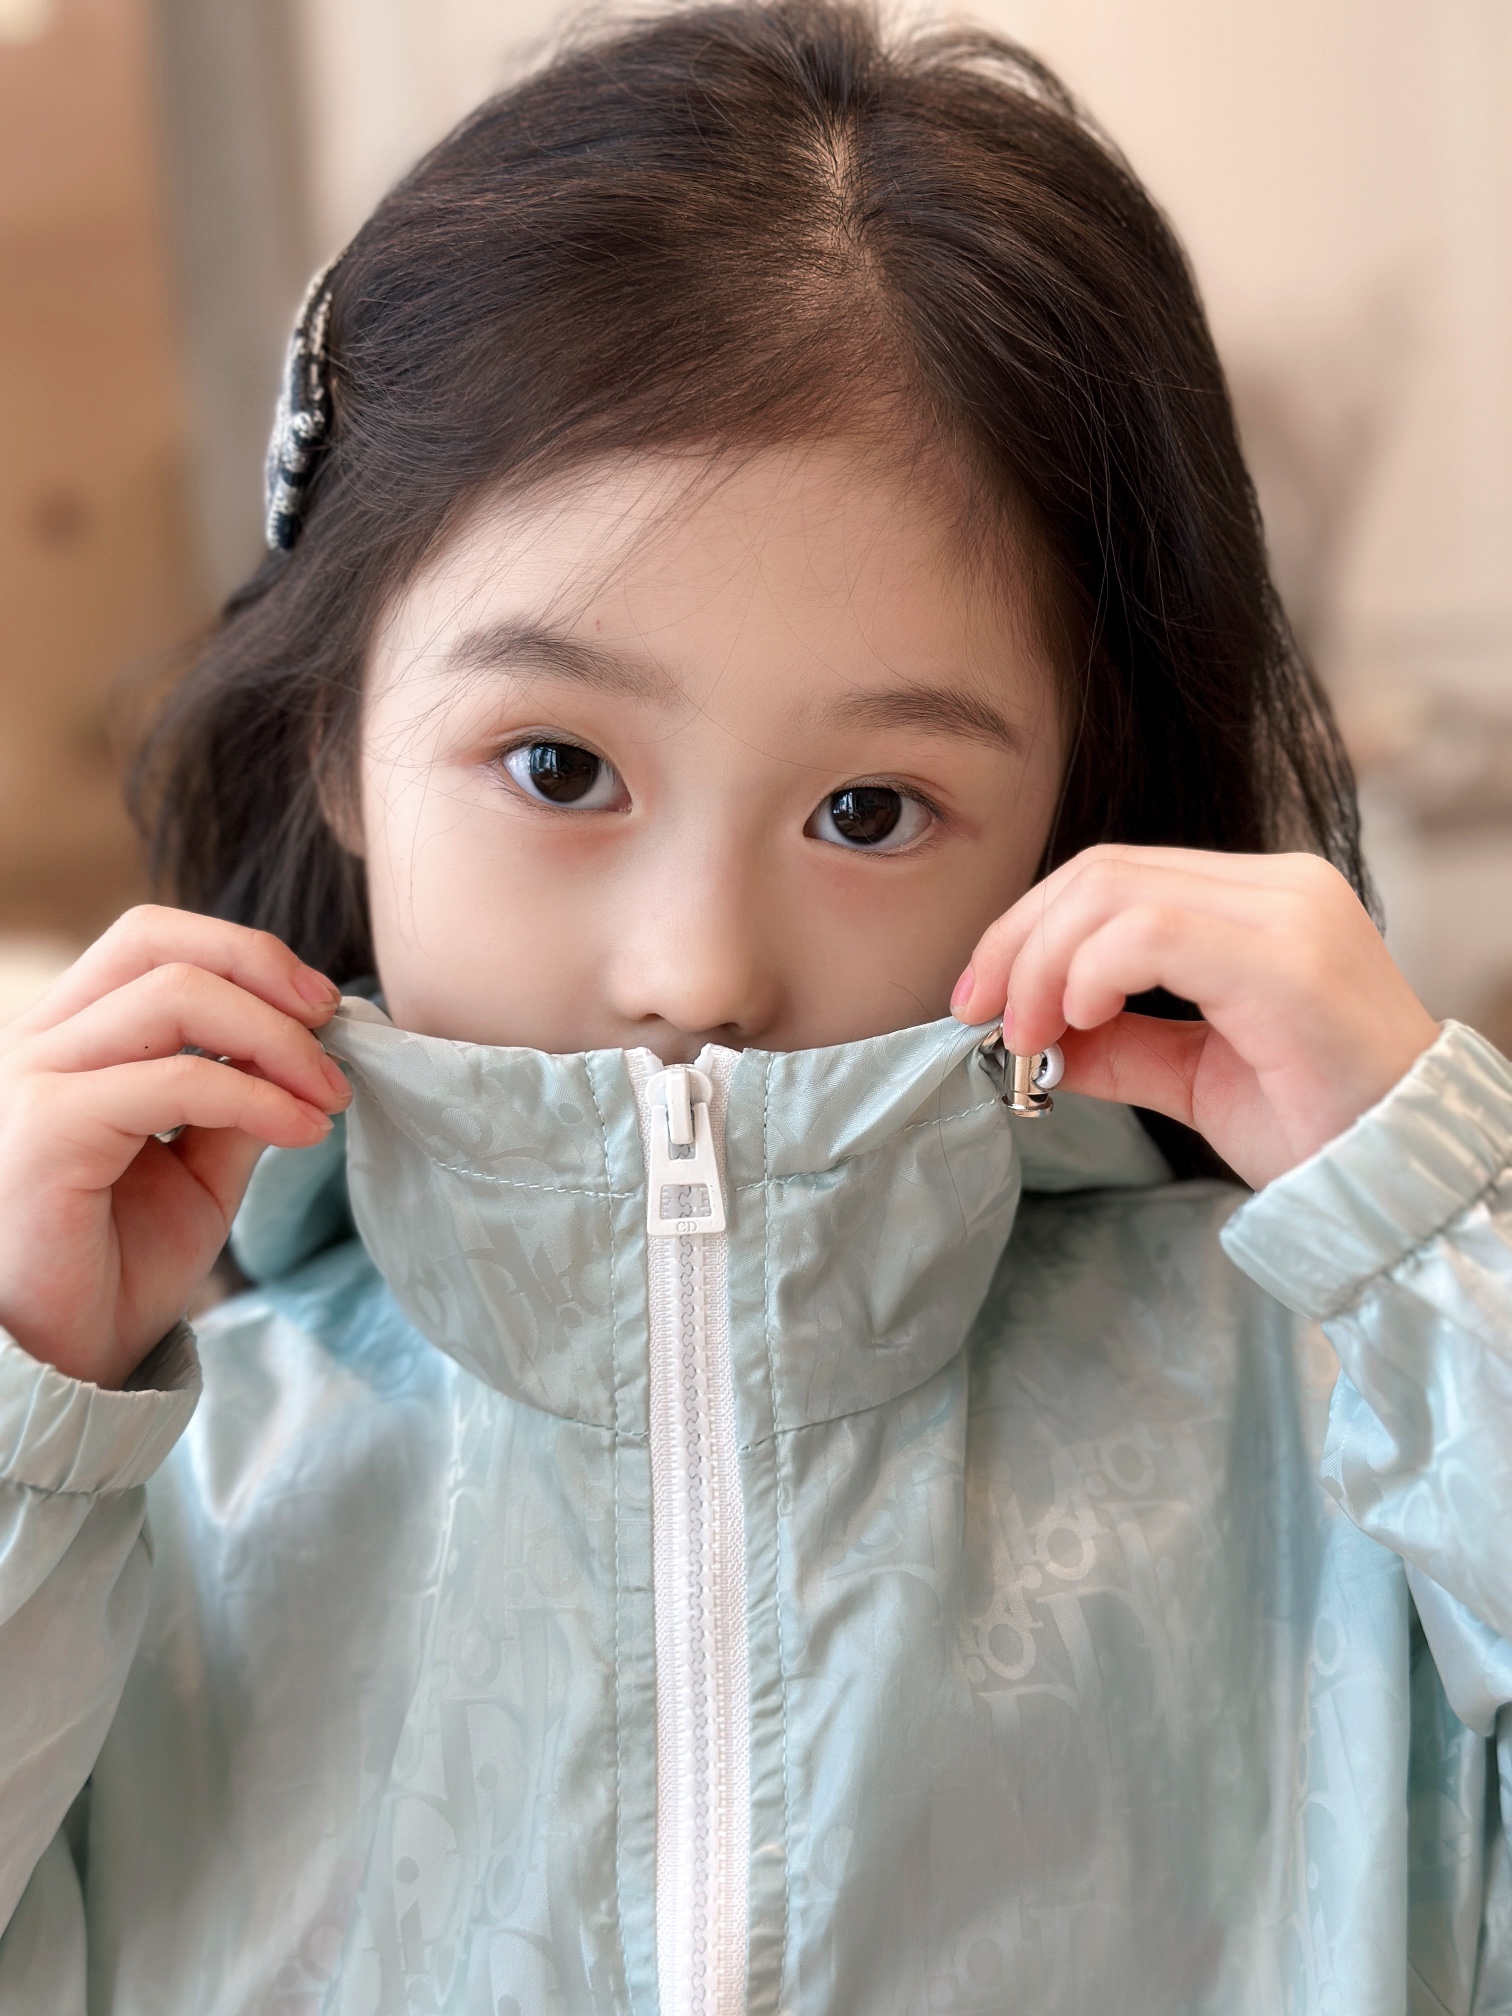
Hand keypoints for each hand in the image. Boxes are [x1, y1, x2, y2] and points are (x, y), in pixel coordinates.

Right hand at [0, 908, 351, 1389]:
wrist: (65, 1364)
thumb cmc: (115, 1269)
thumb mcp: (200, 1169)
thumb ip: (239, 1098)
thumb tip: (307, 1043)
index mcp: (68, 1039)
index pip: (153, 943)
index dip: (247, 956)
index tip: (323, 1007)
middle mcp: (36, 1044)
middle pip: (156, 942)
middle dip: (263, 968)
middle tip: (334, 1025)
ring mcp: (33, 1081)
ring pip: (173, 995)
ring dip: (276, 1038)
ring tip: (329, 1094)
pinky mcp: (47, 1131)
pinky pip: (176, 1081)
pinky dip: (258, 1097)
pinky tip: (304, 1130)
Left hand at [951, 846, 1440, 1188]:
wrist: (1403, 1181)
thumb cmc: (1318, 1127)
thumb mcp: (1194, 1077)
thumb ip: (1119, 1043)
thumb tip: (1031, 1038)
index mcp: (1261, 901)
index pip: (1115, 875)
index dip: (1028, 927)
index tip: (979, 999)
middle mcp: (1280, 888)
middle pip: (1102, 872)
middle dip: (1018, 942)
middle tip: (981, 1017)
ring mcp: (1290, 915)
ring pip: (1116, 891)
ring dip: (1043, 964)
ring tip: (1028, 1037)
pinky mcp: (1289, 961)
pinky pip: (1154, 932)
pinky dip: (1091, 972)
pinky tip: (1080, 1020)